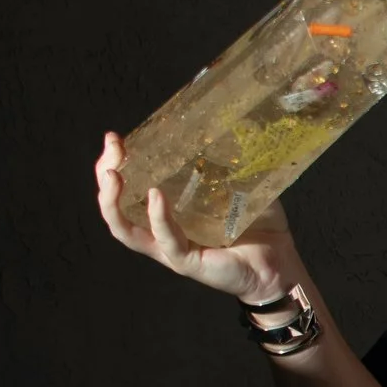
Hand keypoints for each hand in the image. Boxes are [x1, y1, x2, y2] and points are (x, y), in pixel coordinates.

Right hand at [94, 131, 300, 304]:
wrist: (280, 264)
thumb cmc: (259, 227)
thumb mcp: (239, 187)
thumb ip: (228, 162)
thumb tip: (234, 123)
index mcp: (168, 214)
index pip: (129, 190)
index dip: (116, 165)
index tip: (116, 139)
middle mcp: (162, 232)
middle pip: (116, 208)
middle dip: (105, 176)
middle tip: (112, 148)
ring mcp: (171, 250)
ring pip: (126, 230)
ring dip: (113, 201)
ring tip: (113, 174)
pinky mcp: (187, 262)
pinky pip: (166, 240)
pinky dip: (158, 217)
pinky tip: (155, 196)